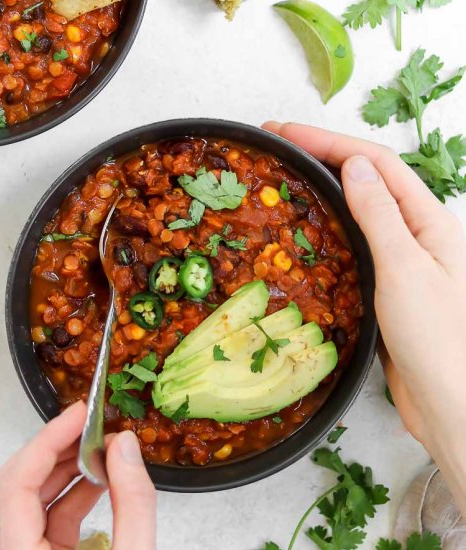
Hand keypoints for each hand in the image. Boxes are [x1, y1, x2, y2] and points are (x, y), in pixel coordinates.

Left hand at [0, 401, 155, 549]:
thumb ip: (133, 503)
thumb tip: (125, 444)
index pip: (16, 487)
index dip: (46, 441)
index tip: (80, 414)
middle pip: (5, 487)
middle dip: (47, 449)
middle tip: (85, 425)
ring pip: (23, 498)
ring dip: (61, 465)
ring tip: (101, 448)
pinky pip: (45, 514)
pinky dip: (73, 489)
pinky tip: (102, 477)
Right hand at [263, 122, 465, 514]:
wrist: (449, 401)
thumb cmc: (437, 339)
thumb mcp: (405, 269)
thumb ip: (379, 215)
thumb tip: (353, 166)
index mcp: (427, 220)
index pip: (373, 163)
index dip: (328, 142)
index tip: (285, 133)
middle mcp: (414, 232)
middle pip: (365, 178)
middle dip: (322, 156)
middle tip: (277, 147)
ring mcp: (399, 257)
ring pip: (357, 208)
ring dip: (323, 186)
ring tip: (286, 176)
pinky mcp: (384, 283)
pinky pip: (353, 242)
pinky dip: (328, 225)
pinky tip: (307, 226)